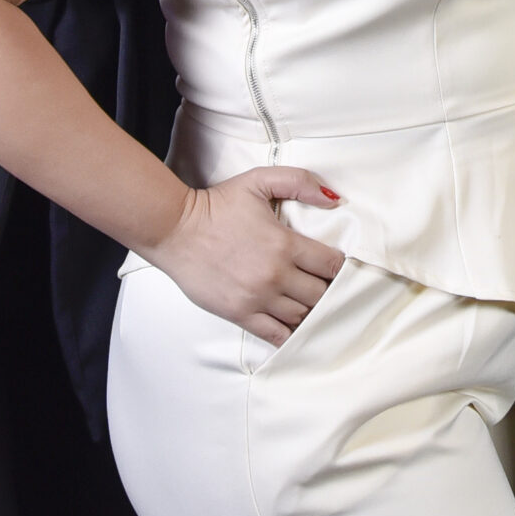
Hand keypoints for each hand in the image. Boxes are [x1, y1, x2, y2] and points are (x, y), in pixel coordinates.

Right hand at [144, 167, 344, 343]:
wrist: (175, 229)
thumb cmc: (216, 205)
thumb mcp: (259, 180)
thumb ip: (300, 182)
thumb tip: (334, 199)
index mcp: (285, 244)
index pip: (332, 265)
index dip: (339, 266)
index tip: (335, 265)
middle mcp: (275, 275)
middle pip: (321, 294)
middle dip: (327, 289)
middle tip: (322, 285)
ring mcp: (257, 298)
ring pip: (302, 316)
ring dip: (309, 310)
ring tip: (307, 302)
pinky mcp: (239, 313)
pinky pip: (276, 334)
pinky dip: (289, 334)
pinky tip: (293, 327)